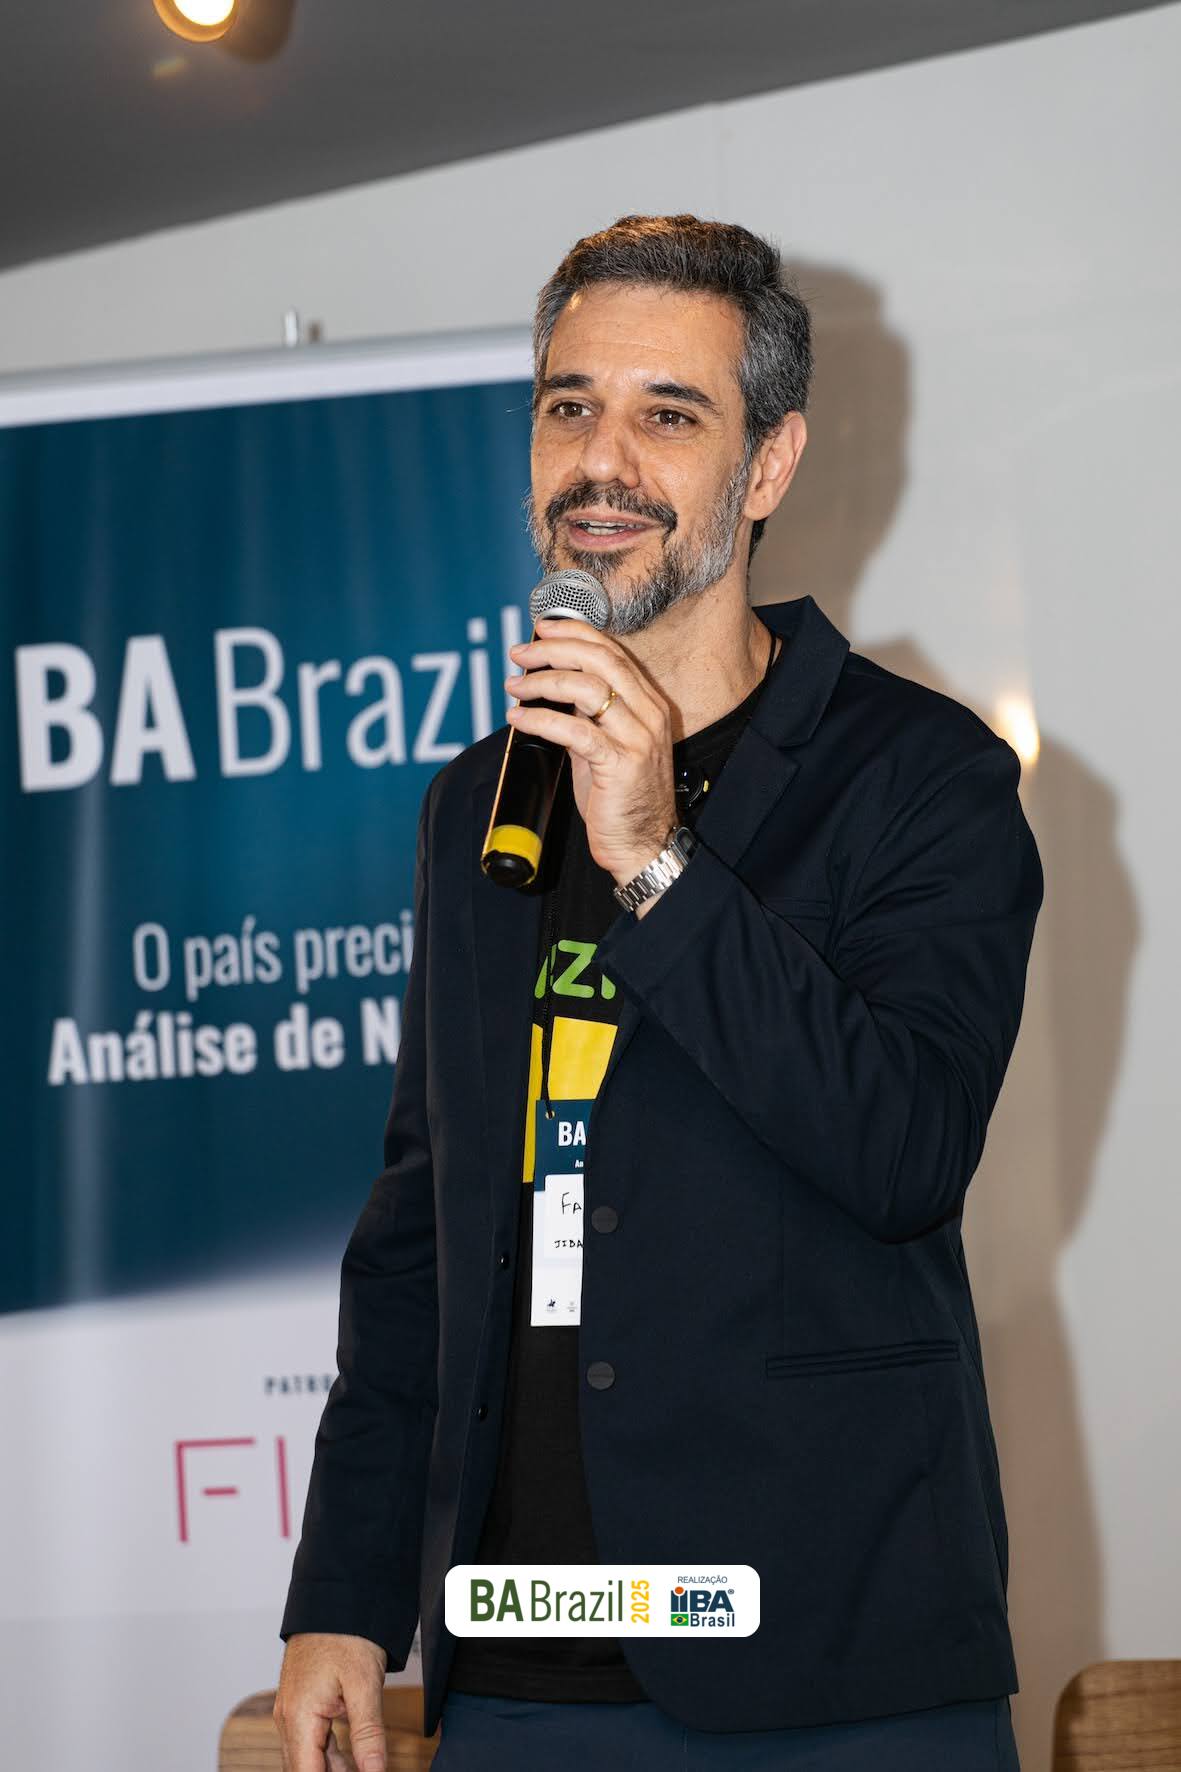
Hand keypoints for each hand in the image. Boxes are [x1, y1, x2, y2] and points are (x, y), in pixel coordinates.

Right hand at [273, 1632, 387, 1771]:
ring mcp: (292, 1711)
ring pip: (308, 1759)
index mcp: (298, 1717)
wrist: (335, 1596)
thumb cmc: (346, 1632)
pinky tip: (352, 1765)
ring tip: (363, 1770)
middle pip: (305, 1770)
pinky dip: (330, 1758)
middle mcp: (288, 1718)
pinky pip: (312, 1743)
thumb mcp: (364, 1684)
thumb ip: (368, 1733)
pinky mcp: (301, 1704)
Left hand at [505, 617, 676, 884]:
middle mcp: (649, 715)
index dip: (575, 633)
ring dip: (543, 681)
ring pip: (587, 689)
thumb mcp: (604, 745)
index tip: (542, 629)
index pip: (612, 653)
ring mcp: (638, 738)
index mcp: (648, 704)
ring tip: (513, 685)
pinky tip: (519, 718)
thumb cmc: (620, 798)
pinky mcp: (621, 764)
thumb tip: (552, 688)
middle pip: (601, 661)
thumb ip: (586, 715)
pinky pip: (575, 730)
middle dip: (555, 649)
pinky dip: (541, 719)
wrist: (642, 845)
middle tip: (520, 653)